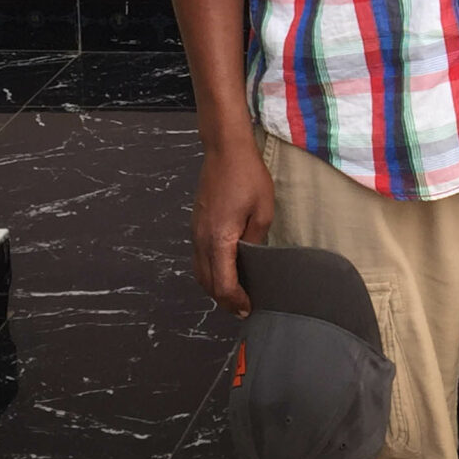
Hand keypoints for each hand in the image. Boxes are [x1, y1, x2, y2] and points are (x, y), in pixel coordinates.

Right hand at [192, 144, 276, 315]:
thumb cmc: (247, 176)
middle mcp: (202, 240)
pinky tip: (224, 270)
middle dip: (224, 300)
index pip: (222, 284)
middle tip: (243, 308)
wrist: (225, 150)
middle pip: (207, 283)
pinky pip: (198, 258)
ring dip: (214, 287)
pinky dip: (209, 271)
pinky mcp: (196, 225)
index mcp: (219, 239)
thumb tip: (252, 258)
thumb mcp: (263, 211)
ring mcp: (196, 232)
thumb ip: (255, 240)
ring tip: (234, 294)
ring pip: (199, 272)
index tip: (248, 308)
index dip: (235, 300)